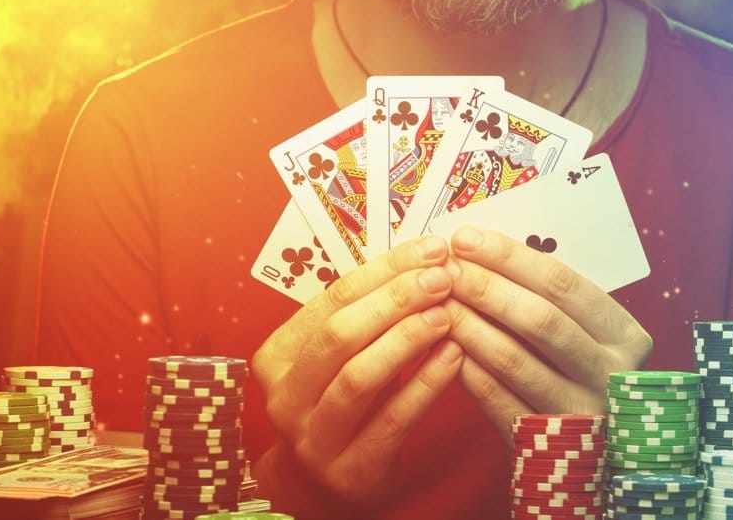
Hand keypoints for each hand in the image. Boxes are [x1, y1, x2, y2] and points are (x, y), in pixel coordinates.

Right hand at [251, 236, 463, 503]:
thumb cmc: (344, 401)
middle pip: (340, 334)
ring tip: (447, 315)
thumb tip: (426, 257)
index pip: (334, 297)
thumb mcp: (344, 353)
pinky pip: (391, 420)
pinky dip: (425, 384)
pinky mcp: (349, 471)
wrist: (329, 483)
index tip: (431, 249)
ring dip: (407, 339)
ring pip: (358, 377)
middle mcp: (286, 395)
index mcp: (278, 354)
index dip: (386, 269)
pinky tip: (454, 358)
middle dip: (396, 300)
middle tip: (442, 279)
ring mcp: (313, 438)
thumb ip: (370, 310)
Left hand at [444, 226, 652, 444]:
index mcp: (624, 335)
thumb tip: (479, 248)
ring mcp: (580, 413)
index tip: (466, 239)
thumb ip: (546, 296)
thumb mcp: (581, 331)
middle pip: (540, 320)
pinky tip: (443, 347)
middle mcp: (609, 374)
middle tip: (446, 270)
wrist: (585, 455)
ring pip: (514, 360)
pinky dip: (466, 369)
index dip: (509, 257)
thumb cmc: (574, 370)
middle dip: (485, 289)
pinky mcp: (545, 445)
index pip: (562, 283)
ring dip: (469, 326)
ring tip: (436, 304)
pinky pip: (496, 400)